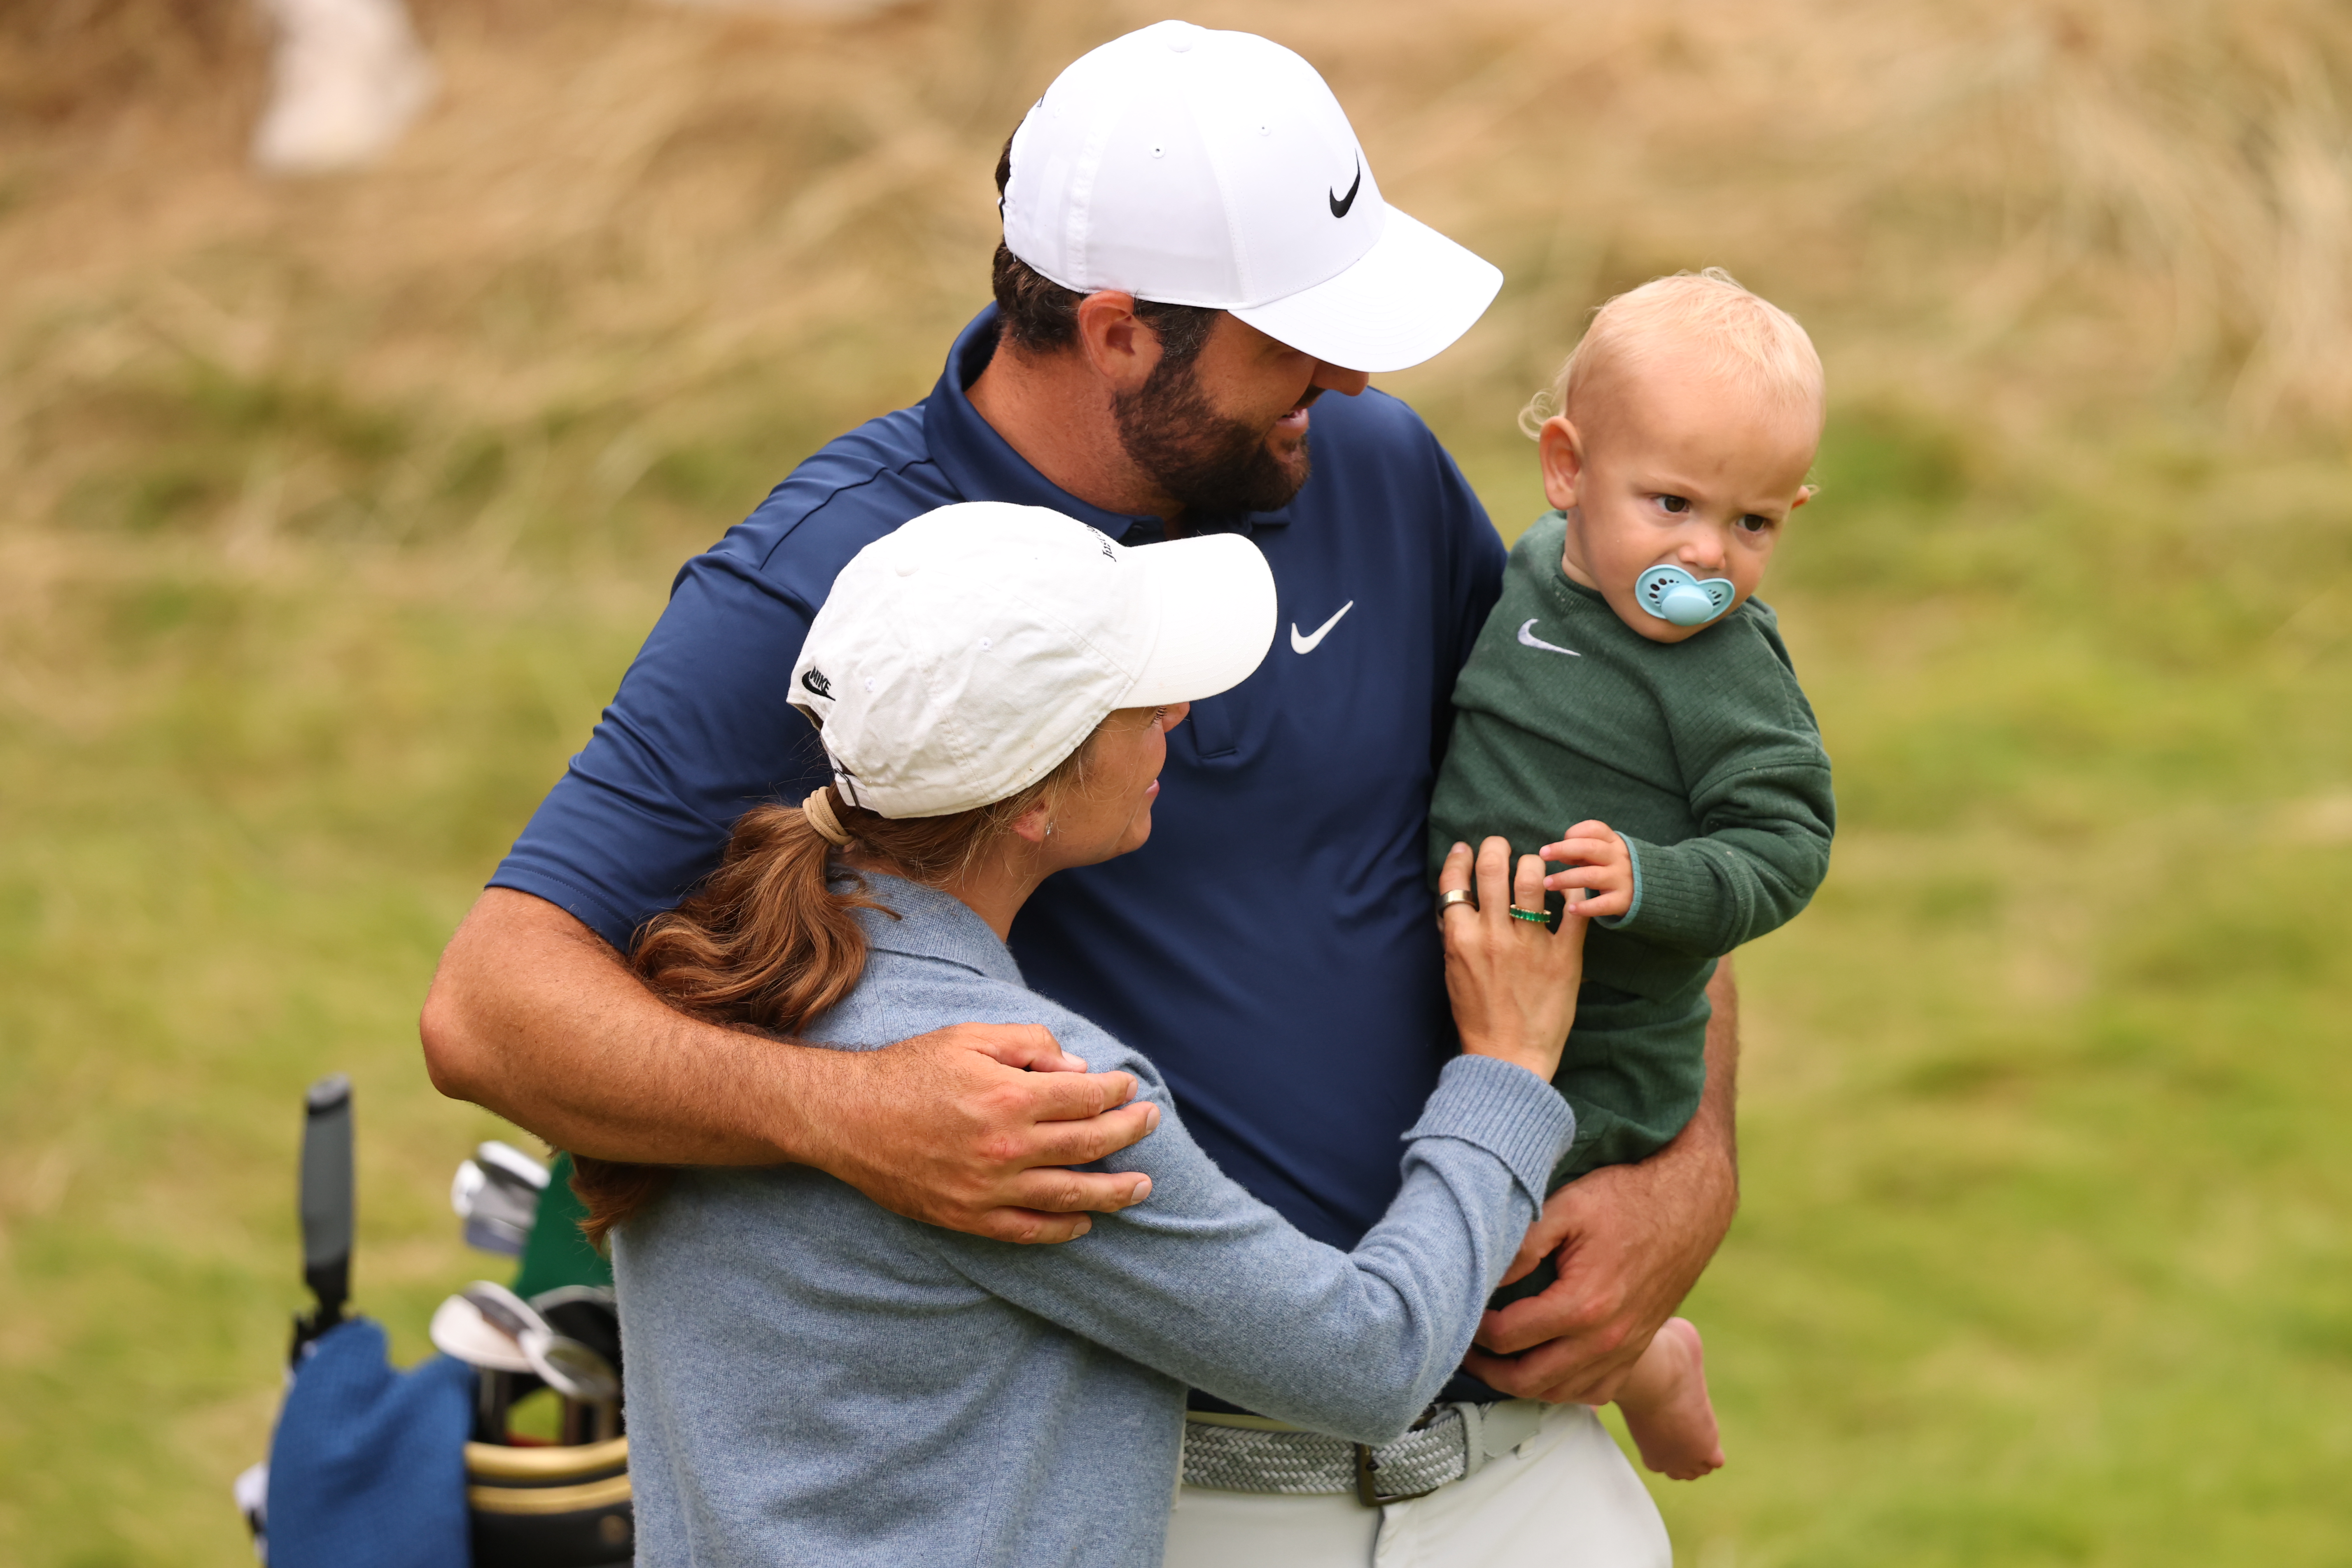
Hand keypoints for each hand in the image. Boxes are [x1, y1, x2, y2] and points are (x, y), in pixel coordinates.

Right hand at [792, 1022, 1162, 1243]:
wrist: (845, 1117)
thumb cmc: (908, 1070)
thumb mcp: (969, 1037)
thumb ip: (1029, 1045)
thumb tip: (1079, 1070)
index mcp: (1009, 1096)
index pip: (1086, 1097)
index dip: (1116, 1093)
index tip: (1129, 1089)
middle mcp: (1005, 1147)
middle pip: (1089, 1145)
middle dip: (1128, 1133)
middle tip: (1150, 1124)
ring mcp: (988, 1189)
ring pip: (1070, 1195)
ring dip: (1113, 1192)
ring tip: (1142, 1186)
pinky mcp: (967, 1217)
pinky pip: (1028, 1231)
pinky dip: (1062, 1230)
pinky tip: (1084, 1223)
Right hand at [1437, 837, 1586, 1081]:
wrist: (1508, 1057)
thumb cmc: (1478, 1016)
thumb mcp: (1453, 972)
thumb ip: (1455, 935)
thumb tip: (1455, 900)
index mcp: (1461, 939)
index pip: (1455, 882)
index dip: (1461, 858)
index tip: (1467, 849)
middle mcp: (1494, 936)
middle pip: (1492, 868)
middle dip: (1496, 847)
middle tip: (1501, 846)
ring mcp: (1530, 945)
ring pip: (1532, 878)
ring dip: (1532, 863)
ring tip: (1534, 865)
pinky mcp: (1564, 956)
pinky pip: (1573, 910)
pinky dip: (1574, 890)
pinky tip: (1571, 883)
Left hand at [1461, 960, 1740, 1401]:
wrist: (1691, 1205)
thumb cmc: (1626, 1197)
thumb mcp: (1569, 1204)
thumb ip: (1522, 1241)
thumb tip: (1481, 1273)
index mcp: (1584, 1306)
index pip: (1506, 1337)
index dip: (1472, 1330)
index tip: (1456, 1313)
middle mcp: (1606, 1340)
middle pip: (1526, 1381)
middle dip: (1484, 1369)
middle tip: (1458, 1347)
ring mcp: (1624, 1353)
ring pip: (1556, 1393)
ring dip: (1516, 1383)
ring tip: (1488, 1358)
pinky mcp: (1634, 1354)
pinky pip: (1589, 1392)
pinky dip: (1556, 1388)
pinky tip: (1536, 1365)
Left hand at [1540, 821, 1631, 919]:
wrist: (1650, 892)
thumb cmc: (1614, 869)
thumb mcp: (1603, 854)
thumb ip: (1583, 850)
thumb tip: (1559, 854)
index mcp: (1613, 842)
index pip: (1594, 829)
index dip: (1574, 832)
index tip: (1561, 840)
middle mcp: (1619, 858)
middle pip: (1590, 848)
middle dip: (1563, 849)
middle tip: (1543, 854)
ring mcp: (1622, 879)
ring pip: (1591, 876)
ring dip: (1566, 878)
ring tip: (1547, 883)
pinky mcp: (1624, 901)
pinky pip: (1603, 904)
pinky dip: (1586, 907)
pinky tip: (1571, 909)